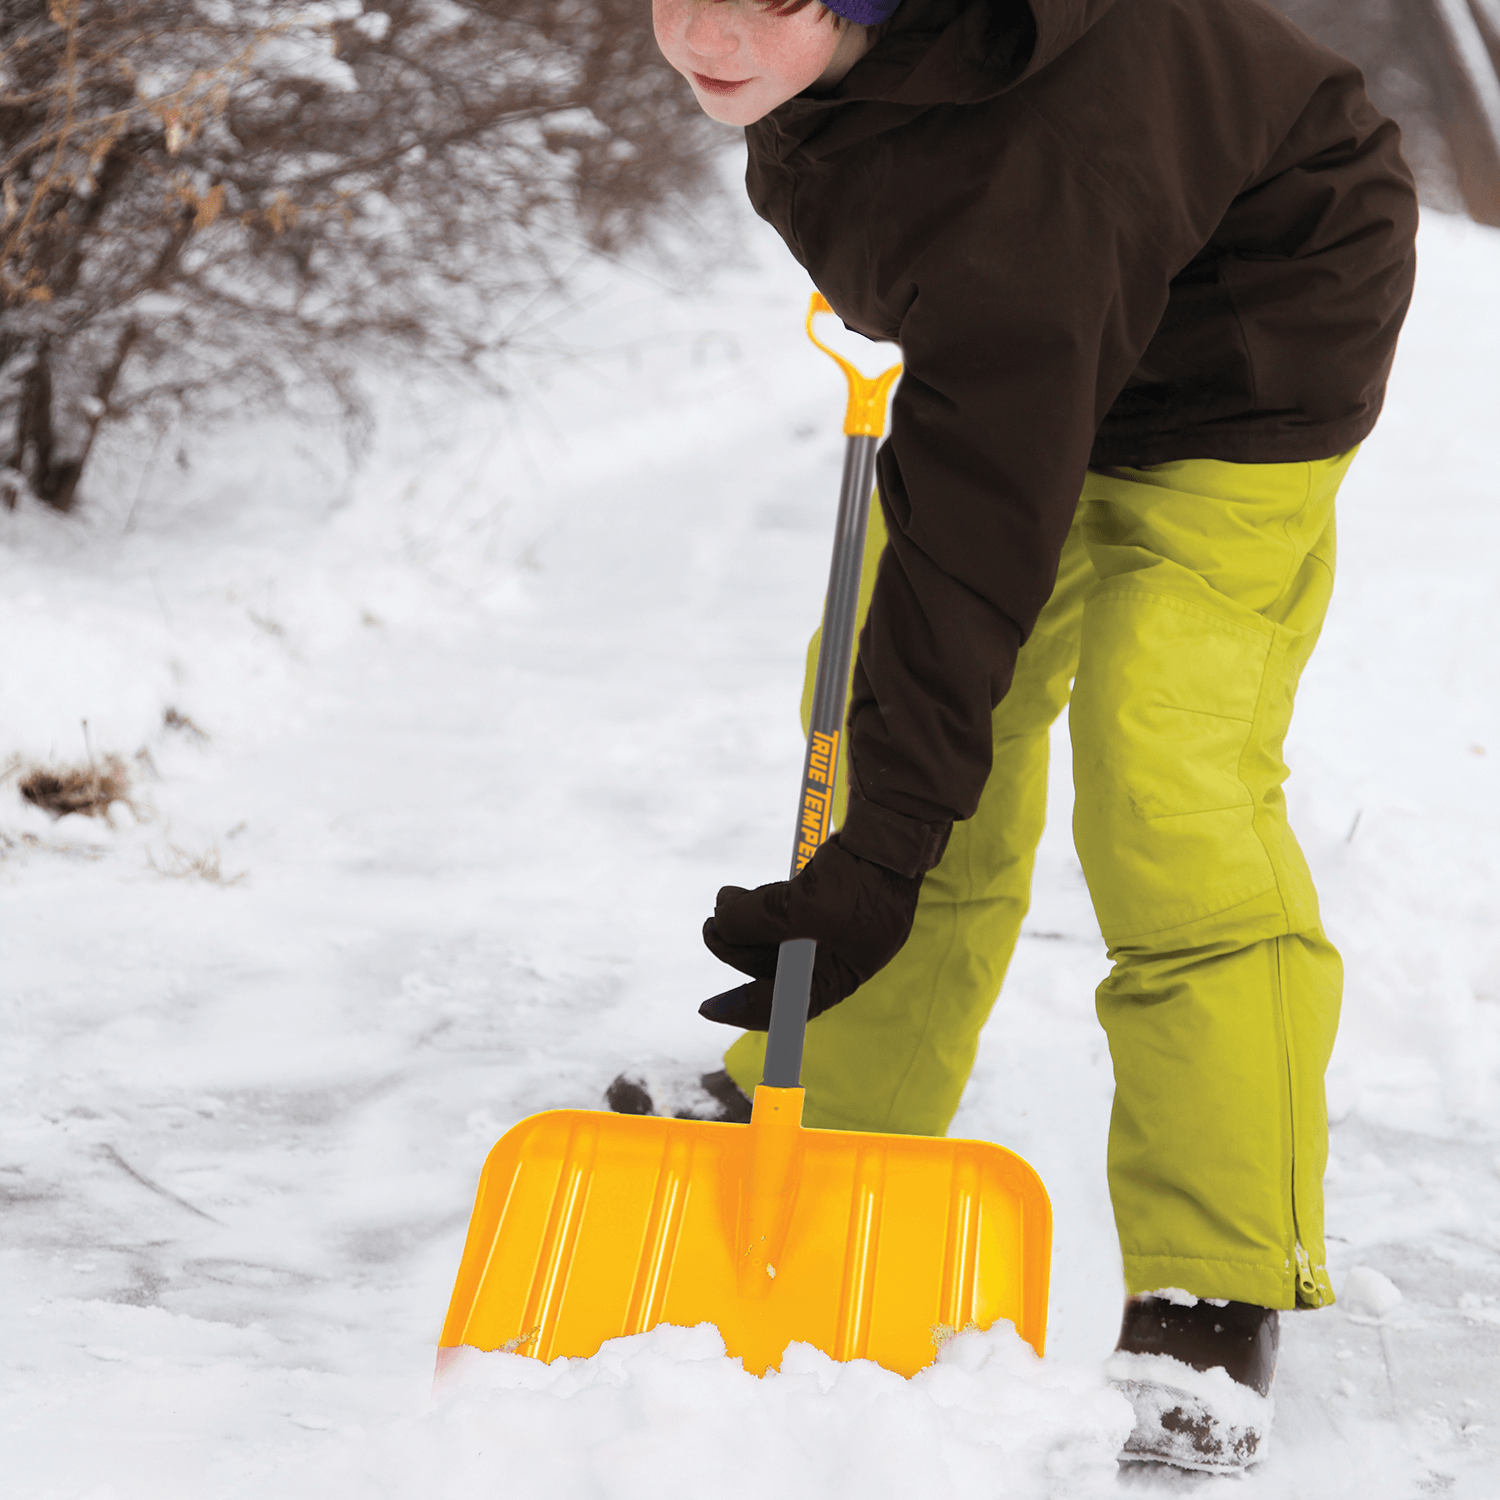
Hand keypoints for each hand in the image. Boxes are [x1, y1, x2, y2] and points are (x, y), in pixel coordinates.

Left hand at [698, 834, 922, 1029]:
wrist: (890, 831)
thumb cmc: (861, 878)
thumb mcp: (804, 907)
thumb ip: (757, 920)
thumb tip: (719, 923)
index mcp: (842, 975)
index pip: (790, 1006)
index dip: (747, 1008)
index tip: (710, 1008)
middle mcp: (835, 956)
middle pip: (774, 967)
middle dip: (738, 949)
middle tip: (711, 928)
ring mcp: (828, 926)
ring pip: (772, 935)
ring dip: (742, 922)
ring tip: (723, 900)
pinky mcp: (820, 897)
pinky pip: (780, 910)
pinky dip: (757, 904)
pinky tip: (737, 894)